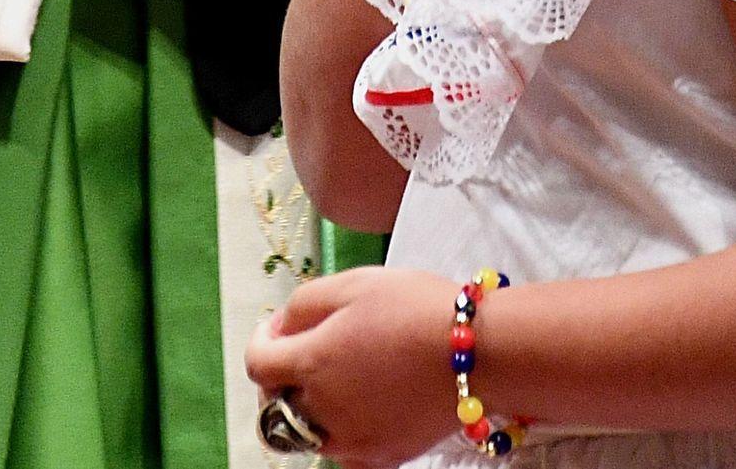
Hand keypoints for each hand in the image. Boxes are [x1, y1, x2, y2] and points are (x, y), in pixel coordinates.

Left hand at [247, 266, 454, 466]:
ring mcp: (352, 440)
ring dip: (309, 405)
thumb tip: (280, 326)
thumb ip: (304, 303)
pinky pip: (343, 450)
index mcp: (313, 363)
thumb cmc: (416, 308)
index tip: (276, 326)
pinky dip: (341, 428)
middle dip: (282, 377)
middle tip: (306, 348)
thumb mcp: (354, 283)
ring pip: (307, 432)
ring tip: (340, 373)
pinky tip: (365, 399)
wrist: (477, 352)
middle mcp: (324, 411)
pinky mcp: (381, 457)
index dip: (261, 340)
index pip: (258, 365)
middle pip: (276, 405)